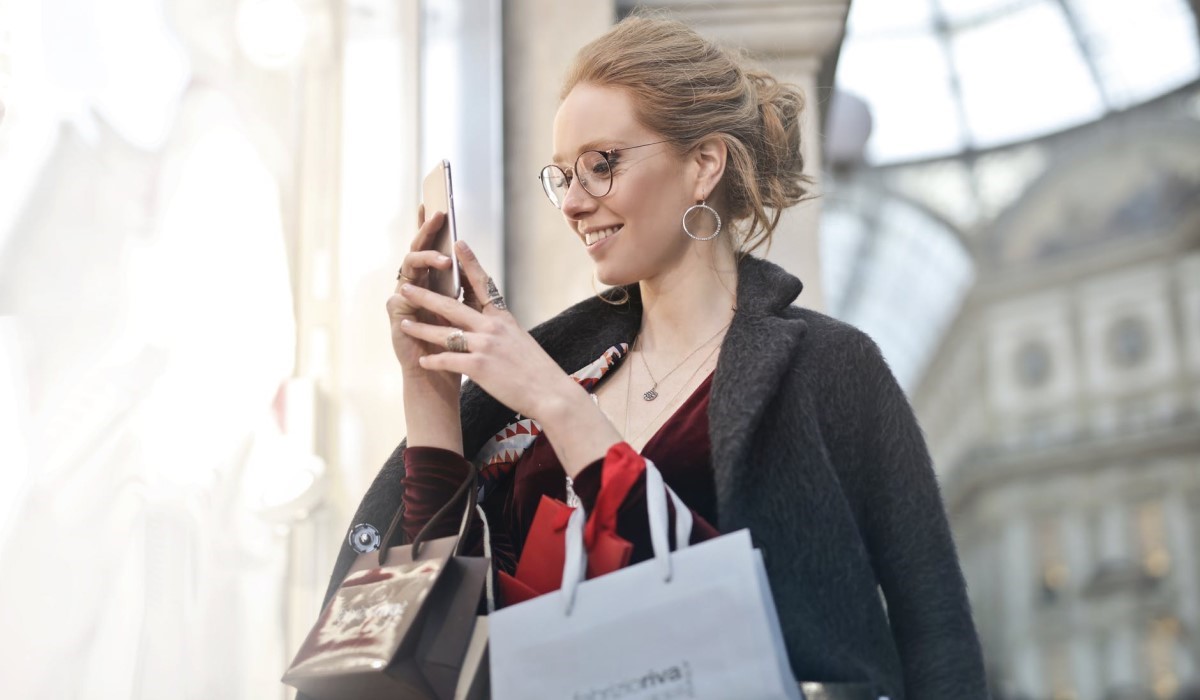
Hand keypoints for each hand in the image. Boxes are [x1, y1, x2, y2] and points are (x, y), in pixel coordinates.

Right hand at [387, 206, 454, 372]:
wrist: (440, 374)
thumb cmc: (454, 341)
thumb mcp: (465, 307)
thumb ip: (464, 282)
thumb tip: (469, 252)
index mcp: (431, 280)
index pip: (430, 247)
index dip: (429, 225)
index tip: (436, 202)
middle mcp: (415, 284)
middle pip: (418, 250)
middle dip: (427, 230)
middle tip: (439, 214)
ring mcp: (403, 297)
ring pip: (409, 267)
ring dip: (426, 259)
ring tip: (444, 260)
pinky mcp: (396, 314)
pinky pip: (401, 296)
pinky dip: (414, 291)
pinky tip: (422, 288)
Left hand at [396, 240, 581, 422]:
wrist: (550, 392)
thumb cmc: (537, 370)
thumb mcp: (520, 339)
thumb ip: (501, 329)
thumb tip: (488, 323)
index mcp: (503, 317)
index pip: (482, 284)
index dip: (469, 263)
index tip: (458, 243)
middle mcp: (492, 327)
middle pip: (452, 307)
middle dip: (426, 296)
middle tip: (406, 287)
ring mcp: (485, 346)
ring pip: (444, 333)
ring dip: (421, 329)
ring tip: (404, 324)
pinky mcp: (479, 367)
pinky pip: (448, 360)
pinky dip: (433, 361)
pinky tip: (422, 361)